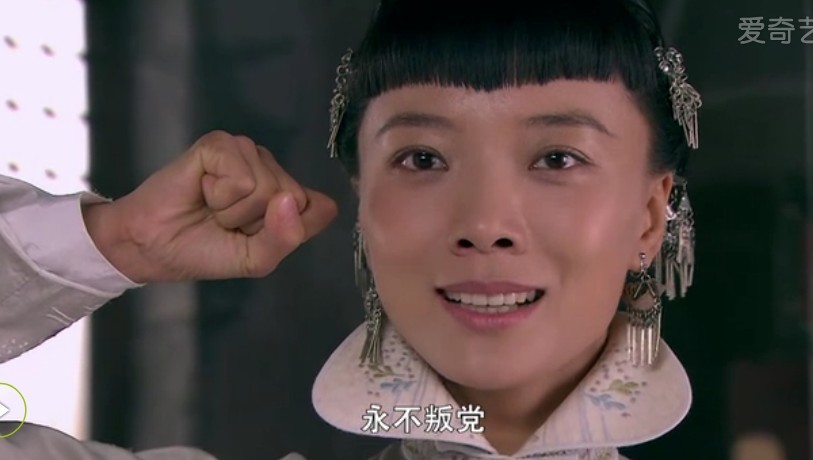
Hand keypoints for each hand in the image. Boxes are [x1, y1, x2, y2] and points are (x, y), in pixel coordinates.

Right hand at [83, 131, 337, 282]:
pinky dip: (218, 194)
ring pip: (267, 187)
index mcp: (288, 195)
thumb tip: (288, 200)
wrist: (154, 245)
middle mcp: (273, 169)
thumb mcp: (257, 258)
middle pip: (292, 198)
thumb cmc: (205, 251)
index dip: (288, 232)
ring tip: (211, 209)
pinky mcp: (220, 143)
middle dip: (255, 222)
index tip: (255, 238)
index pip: (320, 208)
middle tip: (225, 223)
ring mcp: (247, 153)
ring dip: (234, 211)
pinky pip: (240, 175)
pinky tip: (201, 191)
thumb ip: (285, 237)